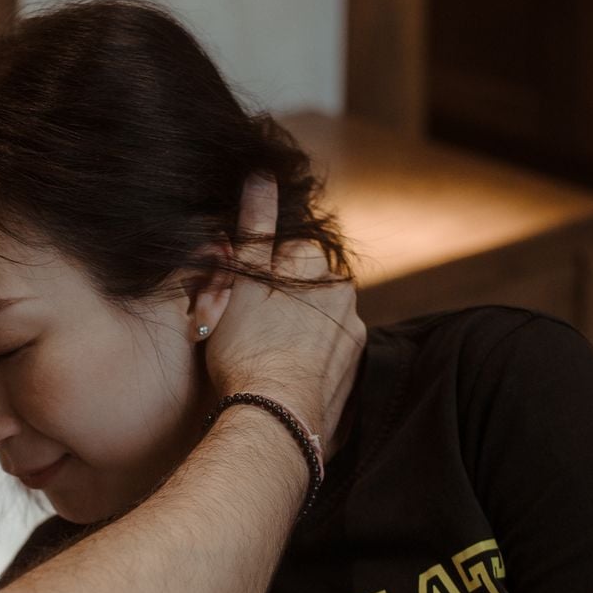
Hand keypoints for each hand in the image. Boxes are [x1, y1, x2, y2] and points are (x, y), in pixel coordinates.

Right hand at [204, 172, 363, 449]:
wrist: (275, 417)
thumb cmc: (247, 349)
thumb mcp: (240, 281)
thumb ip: (254, 227)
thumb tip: (260, 175)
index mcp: (313, 264)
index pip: (283, 251)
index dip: (256, 273)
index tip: (238, 299)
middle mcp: (342, 292)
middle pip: (304, 284)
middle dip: (281, 299)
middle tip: (246, 329)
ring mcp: (351, 332)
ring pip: (317, 319)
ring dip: (297, 329)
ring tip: (266, 357)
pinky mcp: (353, 368)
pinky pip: (328, 352)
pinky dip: (310, 357)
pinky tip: (286, 373)